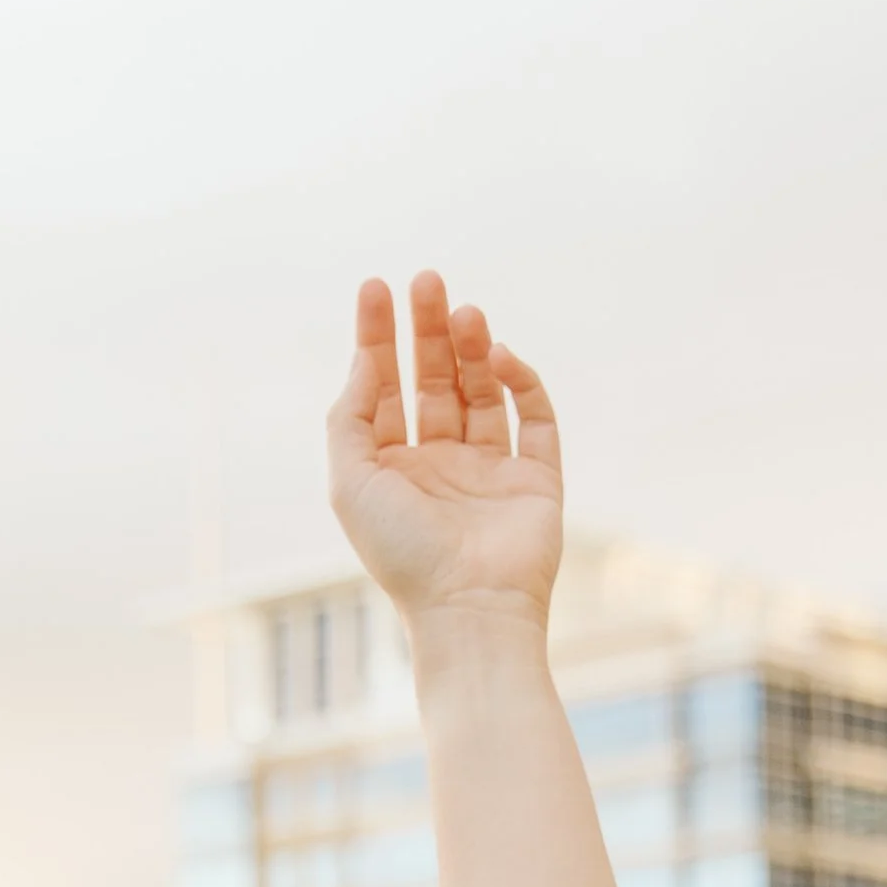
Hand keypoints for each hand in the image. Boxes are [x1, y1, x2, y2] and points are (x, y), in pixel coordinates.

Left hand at [326, 272, 562, 628]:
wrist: (469, 608)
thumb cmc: (401, 553)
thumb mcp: (350, 480)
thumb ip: (350, 414)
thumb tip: (366, 358)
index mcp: (393, 468)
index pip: (385, 387)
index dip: (379, 335)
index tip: (377, 287)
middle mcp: (441, 465)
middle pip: (434, 379)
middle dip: (428, 328)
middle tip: (427, 278)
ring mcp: (490, 471)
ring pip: (482, 390)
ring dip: (472, 347)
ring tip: (465, 312)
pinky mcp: (537, 478)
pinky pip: (534, 417)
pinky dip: (520, 381)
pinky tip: (500, 357)